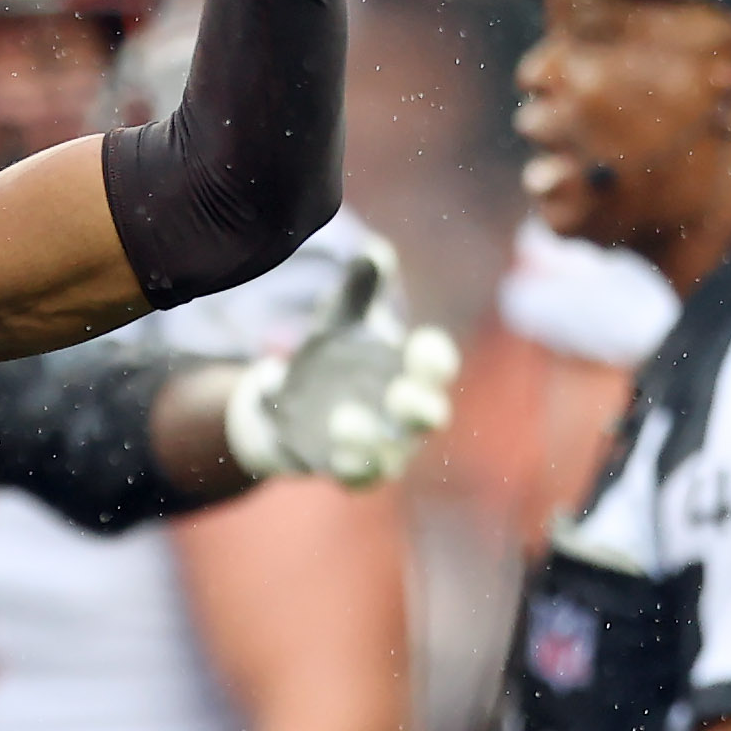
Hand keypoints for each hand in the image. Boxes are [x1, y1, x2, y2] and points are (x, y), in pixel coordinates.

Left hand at [226, 239, 463, 486]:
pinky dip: (349, 469)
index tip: (417, 344)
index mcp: (409, 370)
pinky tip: (330, 457)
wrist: (293, 398)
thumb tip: (375, 251)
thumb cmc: (335, 353)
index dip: (433, 358)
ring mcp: (381, 444)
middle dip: (419, 406)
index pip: (436, 366)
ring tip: (343, 417)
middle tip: (398, 391)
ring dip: (371, 439)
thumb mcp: (341, 319)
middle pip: (429, 416)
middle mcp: (403, 412)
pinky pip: (359, 479)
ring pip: (392, 454)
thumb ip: (359, 289)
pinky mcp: (349, 468)